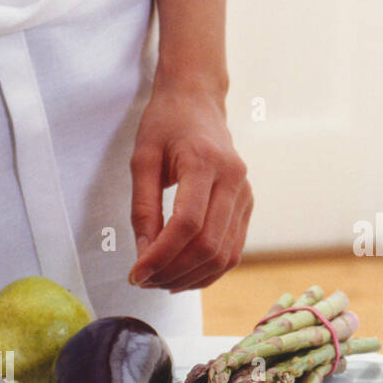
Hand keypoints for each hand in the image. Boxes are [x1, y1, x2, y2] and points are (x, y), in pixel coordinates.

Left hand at [127, 78, 252, 291]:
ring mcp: (245, 193)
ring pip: (224, 254)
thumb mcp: (142, 160)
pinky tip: (182, 275)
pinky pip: (232, 250)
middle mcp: (233, 179)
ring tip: (159, 281)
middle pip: (208, 244)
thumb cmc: (166, 124)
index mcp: (204, 163)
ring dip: (190, 277)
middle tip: (144, 280)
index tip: (136, 273)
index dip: (160, 256)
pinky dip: (207, 270)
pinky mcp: (247, 205)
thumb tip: (143, 254)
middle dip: (173, 271)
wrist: (197, 100)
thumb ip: (142, 208)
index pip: (186, 224)